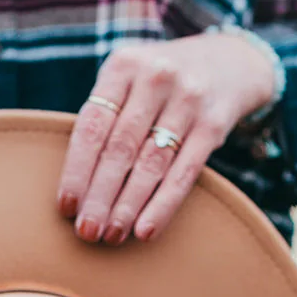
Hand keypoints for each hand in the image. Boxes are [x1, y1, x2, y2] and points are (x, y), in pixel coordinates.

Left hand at [56, 32, 275, 243]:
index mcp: (123, 66)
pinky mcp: (213, 124)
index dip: (76, 169)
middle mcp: (155, 77)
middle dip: (100, 196)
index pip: (93, 125)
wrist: (230, 61)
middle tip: (87, 232)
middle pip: (120, 148)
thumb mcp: (130, 79)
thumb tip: (75, 183)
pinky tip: (146, 230)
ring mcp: (188, 99)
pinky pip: (184, 173)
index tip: (66, 207)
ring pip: (151, 164)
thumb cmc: (160, 84)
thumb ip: (105, 115)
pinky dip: (163, 204)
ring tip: (112, 235)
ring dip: (128, 206)